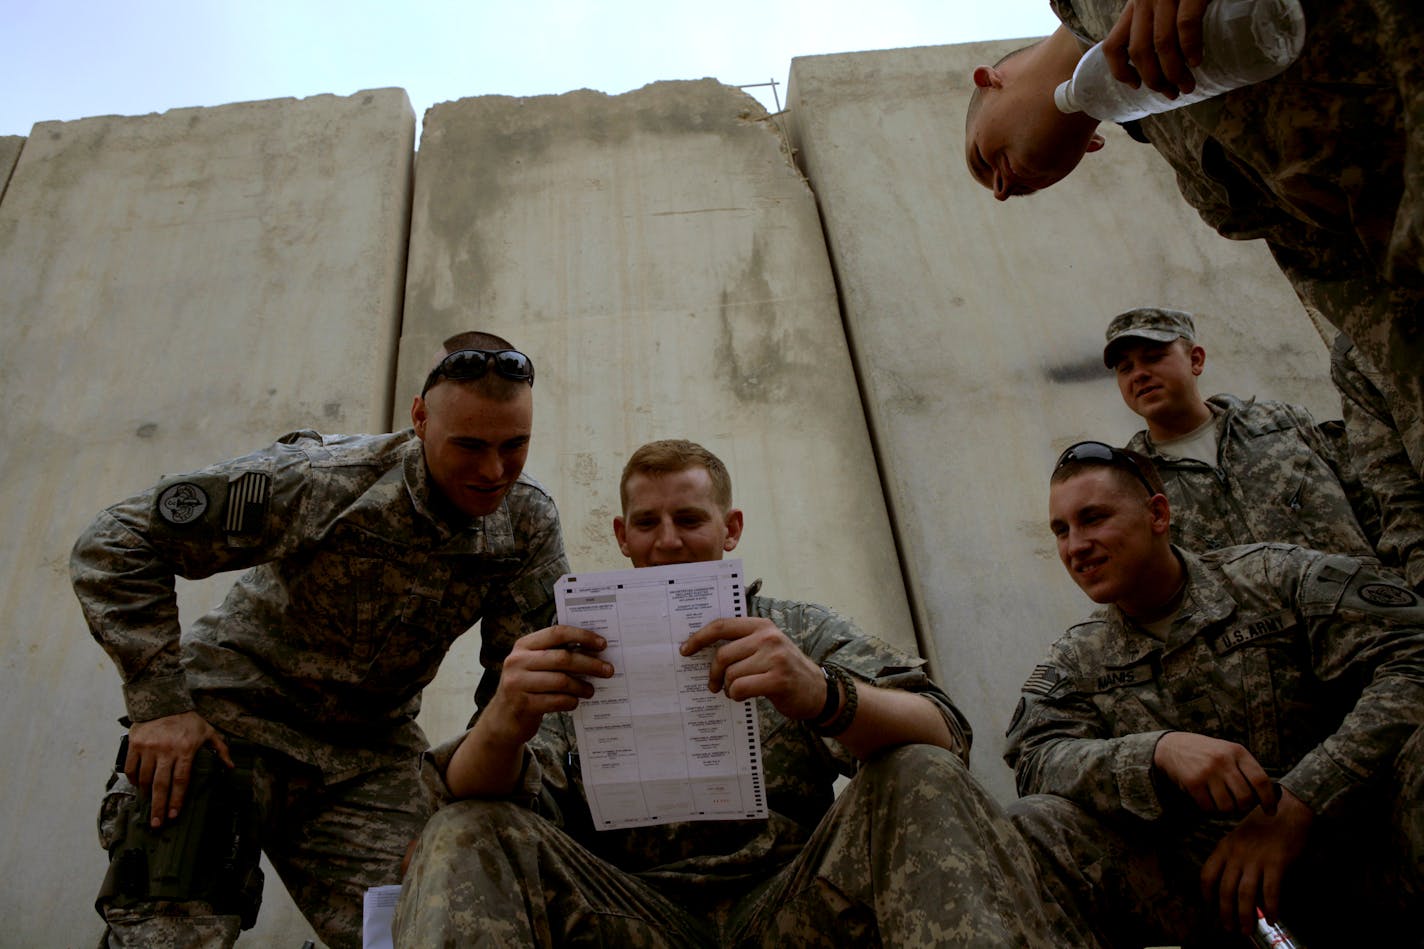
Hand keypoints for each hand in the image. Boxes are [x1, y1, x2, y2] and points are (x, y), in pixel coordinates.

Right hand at [125, 711, 231, 826]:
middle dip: (158, 807)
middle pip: (161, 785)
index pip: (181, 780)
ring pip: (143, 778)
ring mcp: (148, 747)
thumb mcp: (208, 731)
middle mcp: (166, 750)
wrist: (164, 699)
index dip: (177, 800)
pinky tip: (137, 787)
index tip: (174, 815)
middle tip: (156, 824)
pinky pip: (130, 767)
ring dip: (145, 794)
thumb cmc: (188, 718)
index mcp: (185, 749)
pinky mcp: (134, 744)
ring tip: (148, 805)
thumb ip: (220, 749)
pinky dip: (132, 780)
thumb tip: (230, 767)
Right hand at [480, 625, 610, 748]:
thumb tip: (594, 651)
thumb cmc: (527, 686)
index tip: (602, 644)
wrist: (503, 718)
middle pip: (562, 658)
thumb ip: (556, 654)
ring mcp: (517, 683)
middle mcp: (517, 661)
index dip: (582, 636)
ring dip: (581, 686)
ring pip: (561, 681)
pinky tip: (575, 702)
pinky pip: (556, 701)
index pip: (557, 633)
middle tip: (608, 670)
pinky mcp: (522, 705)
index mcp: (523, 645)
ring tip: (591, 690)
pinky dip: (570, 701)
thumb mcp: (534, 665)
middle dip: (589, 664)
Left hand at [680, 617, 822, 719]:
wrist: (817, 690)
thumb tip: (703, 649)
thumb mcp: (767, 647)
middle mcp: (768, 637)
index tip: (685, 650)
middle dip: (713, 673)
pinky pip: (740, 688)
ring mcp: (774, 658)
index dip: (699, 638)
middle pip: (722, 654)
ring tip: (736, 691)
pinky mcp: (778, 679)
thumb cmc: (785, 670)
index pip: (721, 626)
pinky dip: (736, 696)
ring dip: (728, 688)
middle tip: (713, 685)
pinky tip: (743, 696)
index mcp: (761, 626)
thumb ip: (742, 643)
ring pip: (731, 674)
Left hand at [1102, 0, 1210, 96]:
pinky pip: (1186, 25)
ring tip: (1187, 85)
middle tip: (1171, 93)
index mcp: (1134, 7)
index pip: (1113, 45)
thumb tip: (1161, 61)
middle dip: (1154, 79)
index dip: (1120, 71)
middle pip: (1139, 52)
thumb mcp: (1160, 1)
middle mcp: (1144, 1)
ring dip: (1174, 72)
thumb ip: (1154, 22)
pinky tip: (1197, 62)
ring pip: (1161, 45)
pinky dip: (1191, 48)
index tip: (1136, 86)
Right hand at [1153, 732, 1277, 814]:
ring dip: (1226, 810)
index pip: (1261, 780)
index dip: (1269, 800)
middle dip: (1244, 807)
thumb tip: (1267, 798)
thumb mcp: (1229, 752)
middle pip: (1245, 797)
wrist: (1172, 746)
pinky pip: (1208, 807)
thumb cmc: (1207, 754)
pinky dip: (1209, 809)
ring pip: (1227, 806)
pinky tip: (1207, 799)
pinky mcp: (1193, 782)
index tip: (1270, 811)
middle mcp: (1223, 760)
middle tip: (1239, 806)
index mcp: (1237, 751)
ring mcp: (1207, 771)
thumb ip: (1246, 770)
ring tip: (1221, 802)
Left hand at [1200, 786, 1312, 932]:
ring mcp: (1255, 859)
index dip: (1207, 895)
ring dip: (1245, 916)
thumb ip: (1233, 858)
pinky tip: (1271, 917)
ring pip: (1245, 894)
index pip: (1207, 875)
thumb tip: (1233, 884)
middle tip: (1230, 929)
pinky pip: (1270, 891)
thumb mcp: (1239, 837)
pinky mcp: (1276, 862)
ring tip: (1246, 930)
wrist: (1287, 808)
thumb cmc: (1263, 824)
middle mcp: (1236, 854)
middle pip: (1225, 890)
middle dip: (1226, 913)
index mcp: (1224, 847)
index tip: (1211, 907)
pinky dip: (1270, 907)